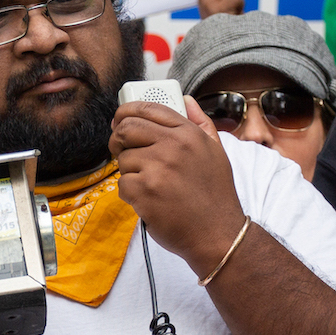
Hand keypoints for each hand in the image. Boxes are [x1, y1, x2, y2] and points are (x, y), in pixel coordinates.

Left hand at [110, 96, 243, 275]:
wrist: (218, 234)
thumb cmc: (215, 195)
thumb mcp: (216, 151)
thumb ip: (200, 122)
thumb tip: (185, 99)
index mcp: (189, 133)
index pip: (148, 108)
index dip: (127, 111)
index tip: (119, 119)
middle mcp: (173, 145)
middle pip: (126, 128)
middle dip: (117, 139)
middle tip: (121, 150)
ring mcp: (158, 167)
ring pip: (122, 159)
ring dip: (129, 173)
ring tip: (150, 185)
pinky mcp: (145, 190)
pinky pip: (122, 184)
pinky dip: (131, 195)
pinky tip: (149, 201)